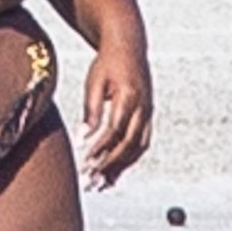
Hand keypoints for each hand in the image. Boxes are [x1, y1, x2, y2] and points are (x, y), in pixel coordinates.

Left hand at [79, 42, 152, 189]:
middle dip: (111, 165)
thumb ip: (90, 110)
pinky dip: (128, 160)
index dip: (102, 148)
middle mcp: (144, 107)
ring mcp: (148, 113)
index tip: (87, 162)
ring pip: (138, 148)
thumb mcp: (94, 81)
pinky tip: (114, 173)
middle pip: (129, 144)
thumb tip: (82, 138)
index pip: (116, 130)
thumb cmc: (108, 62)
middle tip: (93, 181)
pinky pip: (141, 144)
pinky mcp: (147, 117)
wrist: (129, 46)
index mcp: (130, 96)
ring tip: (102, 184)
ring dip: (120, 168)